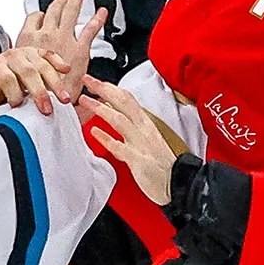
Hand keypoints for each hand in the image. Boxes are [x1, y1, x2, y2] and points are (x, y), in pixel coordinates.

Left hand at [0, 46, 71, 119]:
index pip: (6, 77)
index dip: (13, 91)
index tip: (18, 106)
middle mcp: (11, 57)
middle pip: (27, 71)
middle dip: (38, 91)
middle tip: (47, 109)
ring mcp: (26, 53)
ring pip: (42, 64)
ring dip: (55, 82)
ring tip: (64, 99)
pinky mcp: (37, 53)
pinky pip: (49, 54)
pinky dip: (59, 61)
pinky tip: (67, 70)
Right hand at [17, 0, 108, 110]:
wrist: (44, 103)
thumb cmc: (33, 94)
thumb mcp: (23, 75)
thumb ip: (28, 66)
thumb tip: (28, 72)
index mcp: (29, 42)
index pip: (34, 18)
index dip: (41, 13)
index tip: (45, 11)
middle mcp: (45, 36)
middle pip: (53, 9)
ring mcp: (63, 39)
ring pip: (69, 11)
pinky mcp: (79, 49)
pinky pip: (89, 30)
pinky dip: (97, 20)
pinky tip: (102, 12)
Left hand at [81, 76, 177, 205]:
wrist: (178, 184)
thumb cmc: (162, 165)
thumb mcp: (147, 139)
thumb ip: (130, 125)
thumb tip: (112, 110)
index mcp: (146, 124)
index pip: (127, 100)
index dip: (111, 88)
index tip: (96, 81)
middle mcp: (144, 130)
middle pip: (123, 103)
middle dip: (104, 89)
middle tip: (87, 80)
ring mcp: (141, 144)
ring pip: (119, 120)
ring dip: (100, 108)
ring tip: (85, 101)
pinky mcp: (138, 160)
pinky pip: (119, 147)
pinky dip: (106, 138)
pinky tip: (94, 131)